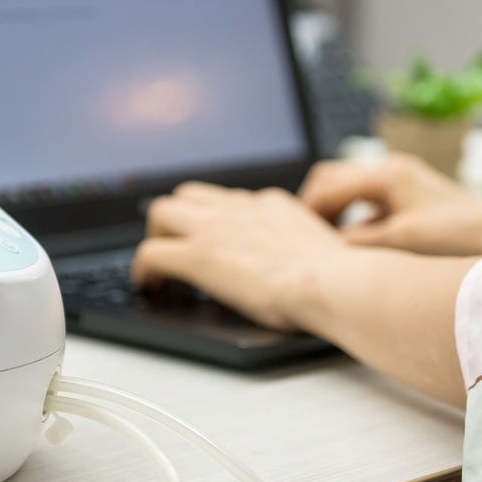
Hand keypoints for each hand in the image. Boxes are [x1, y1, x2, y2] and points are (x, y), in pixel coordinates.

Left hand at [132, 181, 346, 330]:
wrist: (333, 283)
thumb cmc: (338, 278)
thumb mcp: (323, 248)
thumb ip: (305, 247)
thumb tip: (310, 265)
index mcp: (270, 204)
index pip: (229, 200)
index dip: (214, 221)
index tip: (214, 240)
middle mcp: (239, 208)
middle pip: (188, 195)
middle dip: (177, 220)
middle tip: (179, 249)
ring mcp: (215, 228)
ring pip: (161, 212)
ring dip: (157, 237)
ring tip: (160, 268)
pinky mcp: (198, 255)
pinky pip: (150, 253)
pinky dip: (143, 270)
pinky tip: (149, 287)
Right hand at [299, 152, 481, 254]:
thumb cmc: (459, 238)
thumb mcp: (400, 244)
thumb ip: (357, 244)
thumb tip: (322, 251)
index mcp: (386, 174)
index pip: (326, 186)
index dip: (305, 212)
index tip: (293, 238)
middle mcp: (391, 169)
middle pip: (332, 179)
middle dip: (314, 207)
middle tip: (301, 238)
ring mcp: (400, 179)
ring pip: (348, 188)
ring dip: (332, 212)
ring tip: (322, 242)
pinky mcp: (409, 194)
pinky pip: (367, 200)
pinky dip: (352, 217)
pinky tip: (353, 243)